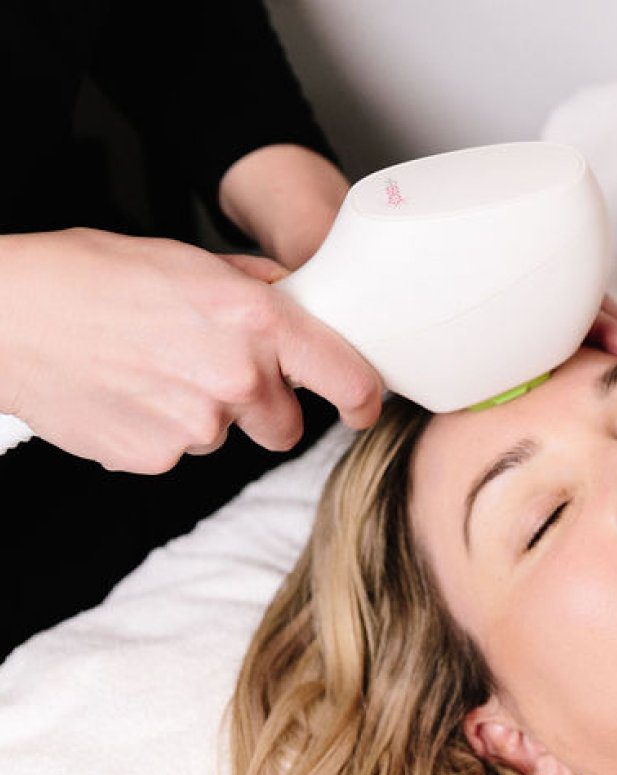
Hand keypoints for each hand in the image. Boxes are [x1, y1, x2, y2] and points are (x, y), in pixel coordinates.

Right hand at [0, 228, 382, 473]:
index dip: (363, 398)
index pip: (346, 376)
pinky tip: (127, 395)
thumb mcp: (187, 259)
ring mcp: (198, 424)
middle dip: (262, 407)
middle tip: (211, 373)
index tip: (364, 407)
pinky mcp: (158, 457)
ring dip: (206, 416)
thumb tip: (301, 299)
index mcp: (255, 319)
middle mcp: (237, 377)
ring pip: (229, 437)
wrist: (4, 316)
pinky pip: (180, 454)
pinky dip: (160, 432)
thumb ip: (257, 287)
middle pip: (287, 425)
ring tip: (151, 372)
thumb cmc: (89, 276)